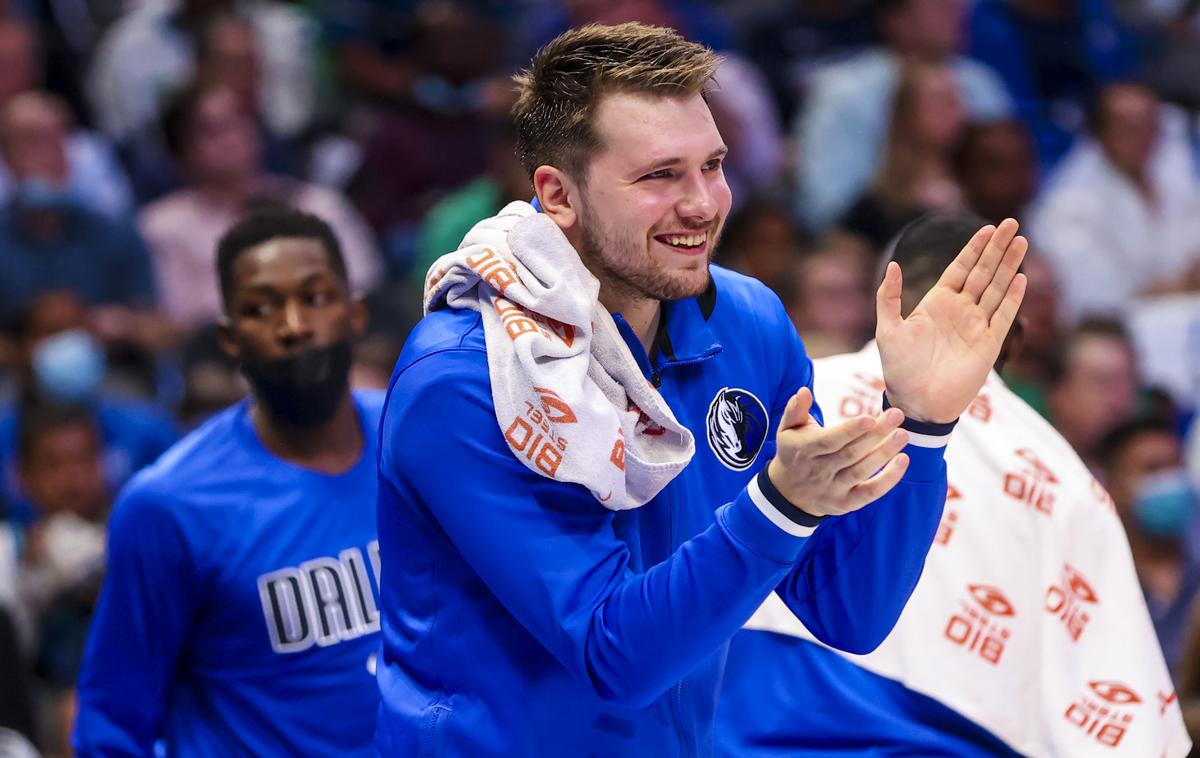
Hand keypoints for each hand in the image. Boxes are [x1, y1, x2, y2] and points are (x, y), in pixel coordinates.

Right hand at [767, 387, 910, 516]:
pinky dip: (888, 479)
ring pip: (862, 471)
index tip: (870, 418)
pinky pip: (870, 492)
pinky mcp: (846, 503)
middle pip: (851, 453)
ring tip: (903, 434)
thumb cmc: (794, 453)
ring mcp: (833, 488)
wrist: (788, 494)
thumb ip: (794, 410)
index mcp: (805, 450)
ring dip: (884, 453)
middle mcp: (819, 471)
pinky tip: (902, 460)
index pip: (830, 441)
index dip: (850, 431)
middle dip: (876, 435)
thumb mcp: (787, 430)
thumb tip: (803, 391)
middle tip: (897, 415)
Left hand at [876, 218, 1027, 423]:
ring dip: (1009, 266)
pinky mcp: (988, 345)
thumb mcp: (888, 329)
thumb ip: (889, 297)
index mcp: (937, 303)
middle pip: (984, 273)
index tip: (987, 228)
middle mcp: (960, 311)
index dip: (974, 248)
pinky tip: (1021, 279)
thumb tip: (893, 265)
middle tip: (1013, 224)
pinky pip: (1003, 317)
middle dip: (997, 248)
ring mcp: (976, 326)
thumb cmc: (898, 368)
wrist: (915, 402)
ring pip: (998, 290)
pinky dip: (1013, 299)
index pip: (961, 268)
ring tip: (1022, 242)